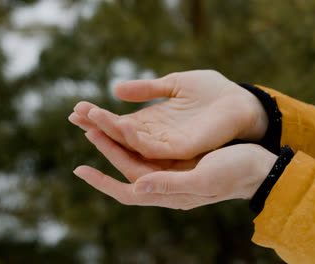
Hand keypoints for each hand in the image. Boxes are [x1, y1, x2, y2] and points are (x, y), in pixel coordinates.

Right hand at [69, 70, 267, 159]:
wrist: (241, 102)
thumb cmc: (212, 92)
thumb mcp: (174, 85)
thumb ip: (147, 89)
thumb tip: (116, 90)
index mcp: (154, 125)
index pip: (120, 124)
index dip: (99, 118)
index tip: (77, 110)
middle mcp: (157, 139)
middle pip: (121, 137)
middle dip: (98, 127)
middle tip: (74, 116)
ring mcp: (169, 147)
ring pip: (132, 144)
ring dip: (111, 132)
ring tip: (90, 120)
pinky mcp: (183, 151)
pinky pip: (154, 148)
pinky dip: (135, 138)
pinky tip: (119, 125)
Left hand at [73, 129, 276, 209]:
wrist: (258, 167)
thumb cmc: (235, 173)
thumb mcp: (204, 179)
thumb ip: (170, 184)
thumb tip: (136, 185)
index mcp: (169, 193)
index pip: (127, 191)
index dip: (103, 182)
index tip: (79, 168)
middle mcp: (166, 183)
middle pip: (127, 167)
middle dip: (105, 149)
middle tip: (84, 128)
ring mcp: (173, 170)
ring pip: (136, 156)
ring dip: (116, 140)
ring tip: (97, 122)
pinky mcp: (180, 157)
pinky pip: (150, 147)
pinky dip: (135, 136)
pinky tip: (128, 124)